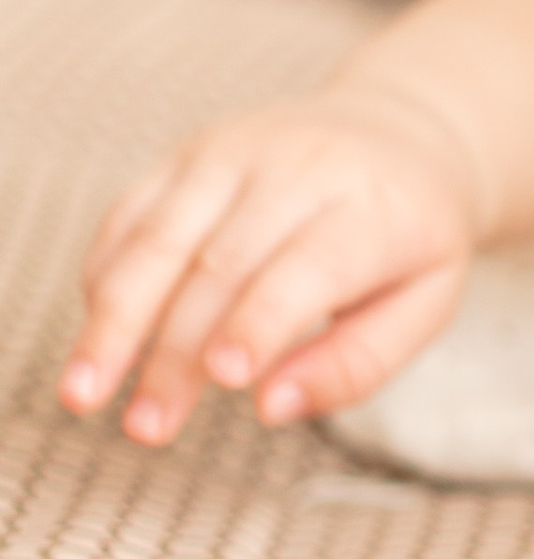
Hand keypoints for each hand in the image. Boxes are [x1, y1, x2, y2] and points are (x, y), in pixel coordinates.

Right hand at [58, 84, 484, 444]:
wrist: (399, 132)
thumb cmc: (409, 236)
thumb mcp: (425, 302)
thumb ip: (358, 363)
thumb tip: (271, 407)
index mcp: (370, 206)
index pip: (305, 267)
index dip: (260, 321)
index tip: (223, 379)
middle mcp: (296, 167)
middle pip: (219, 264)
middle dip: (174, 351)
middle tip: (146, 427)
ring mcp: (232, 152)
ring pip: (158, 238)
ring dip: (115, 321)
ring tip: (84, 393)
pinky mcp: (186, 154)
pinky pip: (128, 216)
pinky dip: (104, 279)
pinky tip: (98, 338)